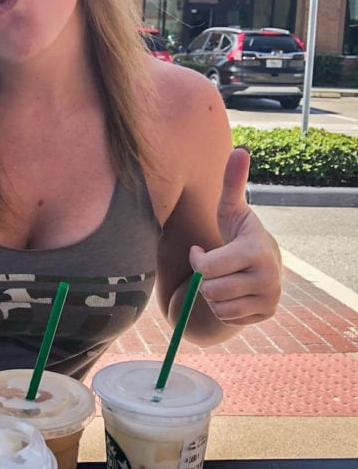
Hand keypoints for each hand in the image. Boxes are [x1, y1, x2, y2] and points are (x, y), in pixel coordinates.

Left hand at [189, 147, 280, 324]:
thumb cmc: (238, 232)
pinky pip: (228, 319)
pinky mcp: (267, 314)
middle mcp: (268, 276)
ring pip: (218, 306)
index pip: (209, 267)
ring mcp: (270, 297)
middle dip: (205, 279)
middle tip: (214, 267)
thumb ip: (233, 182)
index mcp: (256, 250)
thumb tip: (239, 150)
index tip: (201, 251)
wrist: (264, 260)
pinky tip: (234, 292)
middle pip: (211, 289)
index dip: (198, 260)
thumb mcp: (232, 209)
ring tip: (224, 278)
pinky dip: (224, 308)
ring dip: (212, 294)